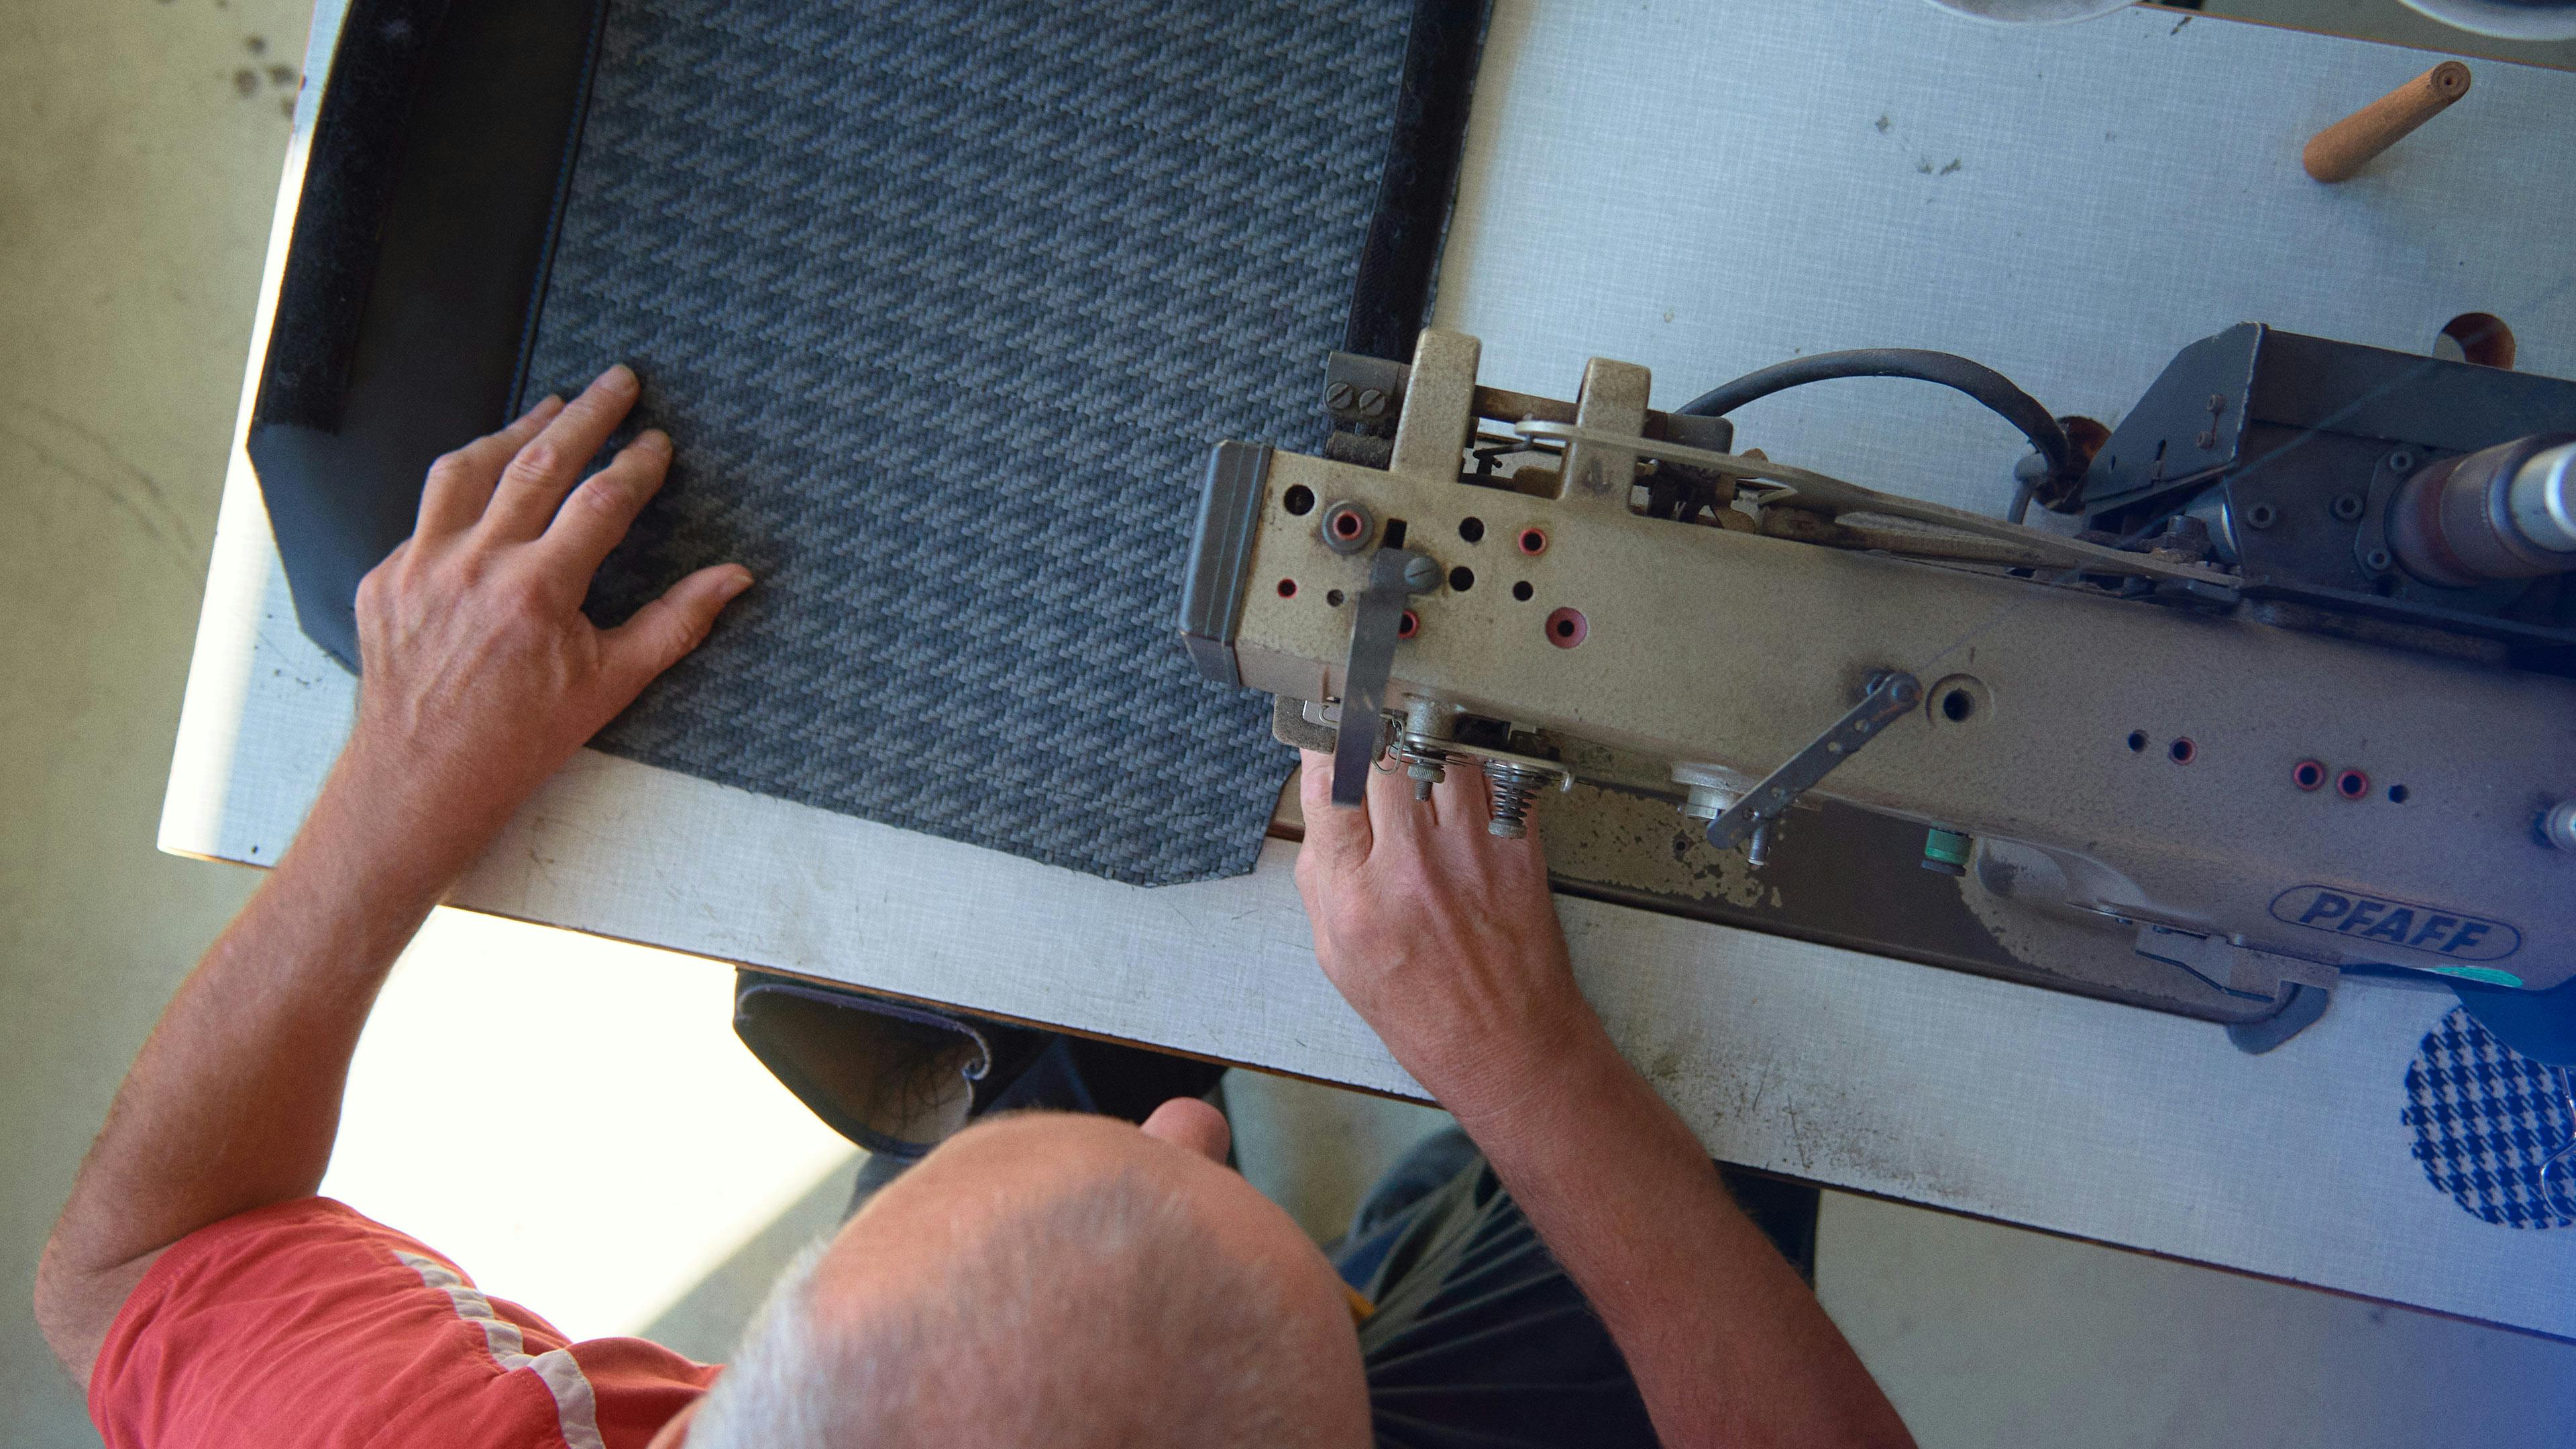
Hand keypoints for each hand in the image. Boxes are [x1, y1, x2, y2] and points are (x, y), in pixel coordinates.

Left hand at [338, 365, 750, 880]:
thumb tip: (734, 578)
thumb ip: (676, 623)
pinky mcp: (385, 577)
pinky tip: (487, 484)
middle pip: (539, 460)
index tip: (657, 441)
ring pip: (468, 469)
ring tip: (550, 409)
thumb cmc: (520, 740)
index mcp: (537, 591)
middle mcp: (475, 565)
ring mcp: (421, 566)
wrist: (421, 780)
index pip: (601, 501)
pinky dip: (461, 490)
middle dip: (586, 414)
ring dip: (514, 430)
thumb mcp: (612, 684)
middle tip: (616, 380)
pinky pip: (425, 514)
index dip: (636, 463)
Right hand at [1294, 748, 1597, 1122]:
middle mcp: (1411, 869)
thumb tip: (1317, 804)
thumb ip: (1320, 876)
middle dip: (1371, 732)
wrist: (1506, 1047)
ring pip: (1440, 751)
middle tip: (1370, 726)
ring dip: (1424, 738)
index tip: (1325, 726)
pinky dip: (1477, 760)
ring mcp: (1470, 855)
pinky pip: (1496, 775)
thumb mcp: (1336, 957)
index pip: (1327, 784)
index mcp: (1355, 896)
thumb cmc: (1421, 1012)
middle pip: (1382, 755)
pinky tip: (1465, 767)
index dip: (1324, 742)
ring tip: (1416, 741)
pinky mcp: (1518, 851)